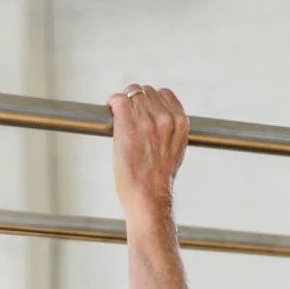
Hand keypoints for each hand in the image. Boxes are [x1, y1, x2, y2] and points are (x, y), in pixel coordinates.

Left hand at [106, 84, 187, 225]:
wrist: (149, 196)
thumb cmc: (158, 183)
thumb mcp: (175, 153)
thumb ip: (169, 132)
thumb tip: (158, 123)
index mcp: (180, 123)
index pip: (165, 94)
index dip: (151, 100)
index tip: (142, 108)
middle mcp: (166, 117)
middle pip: (147, 91)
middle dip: (136, 100)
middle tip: (127, 114)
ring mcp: (147, 118)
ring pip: (132, 93)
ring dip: (124, 102)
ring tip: (118, 114)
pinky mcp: (128, 122)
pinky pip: (118, 99)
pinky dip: (112, 102)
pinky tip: (109, 109)